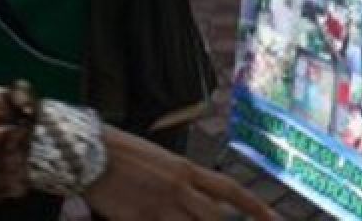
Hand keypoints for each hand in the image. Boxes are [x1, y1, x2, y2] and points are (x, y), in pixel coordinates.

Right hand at [83, 126, 274, 220]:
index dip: (255, 206)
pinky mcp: (138, 219)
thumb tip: (192, 194)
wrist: (86, 149)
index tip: (275, 218)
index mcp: (185, 169)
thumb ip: (178, 180)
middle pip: (216, 218)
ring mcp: (159, 206)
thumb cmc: (118, 151)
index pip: (229, 190)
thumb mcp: (157, 160)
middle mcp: (179, 188)